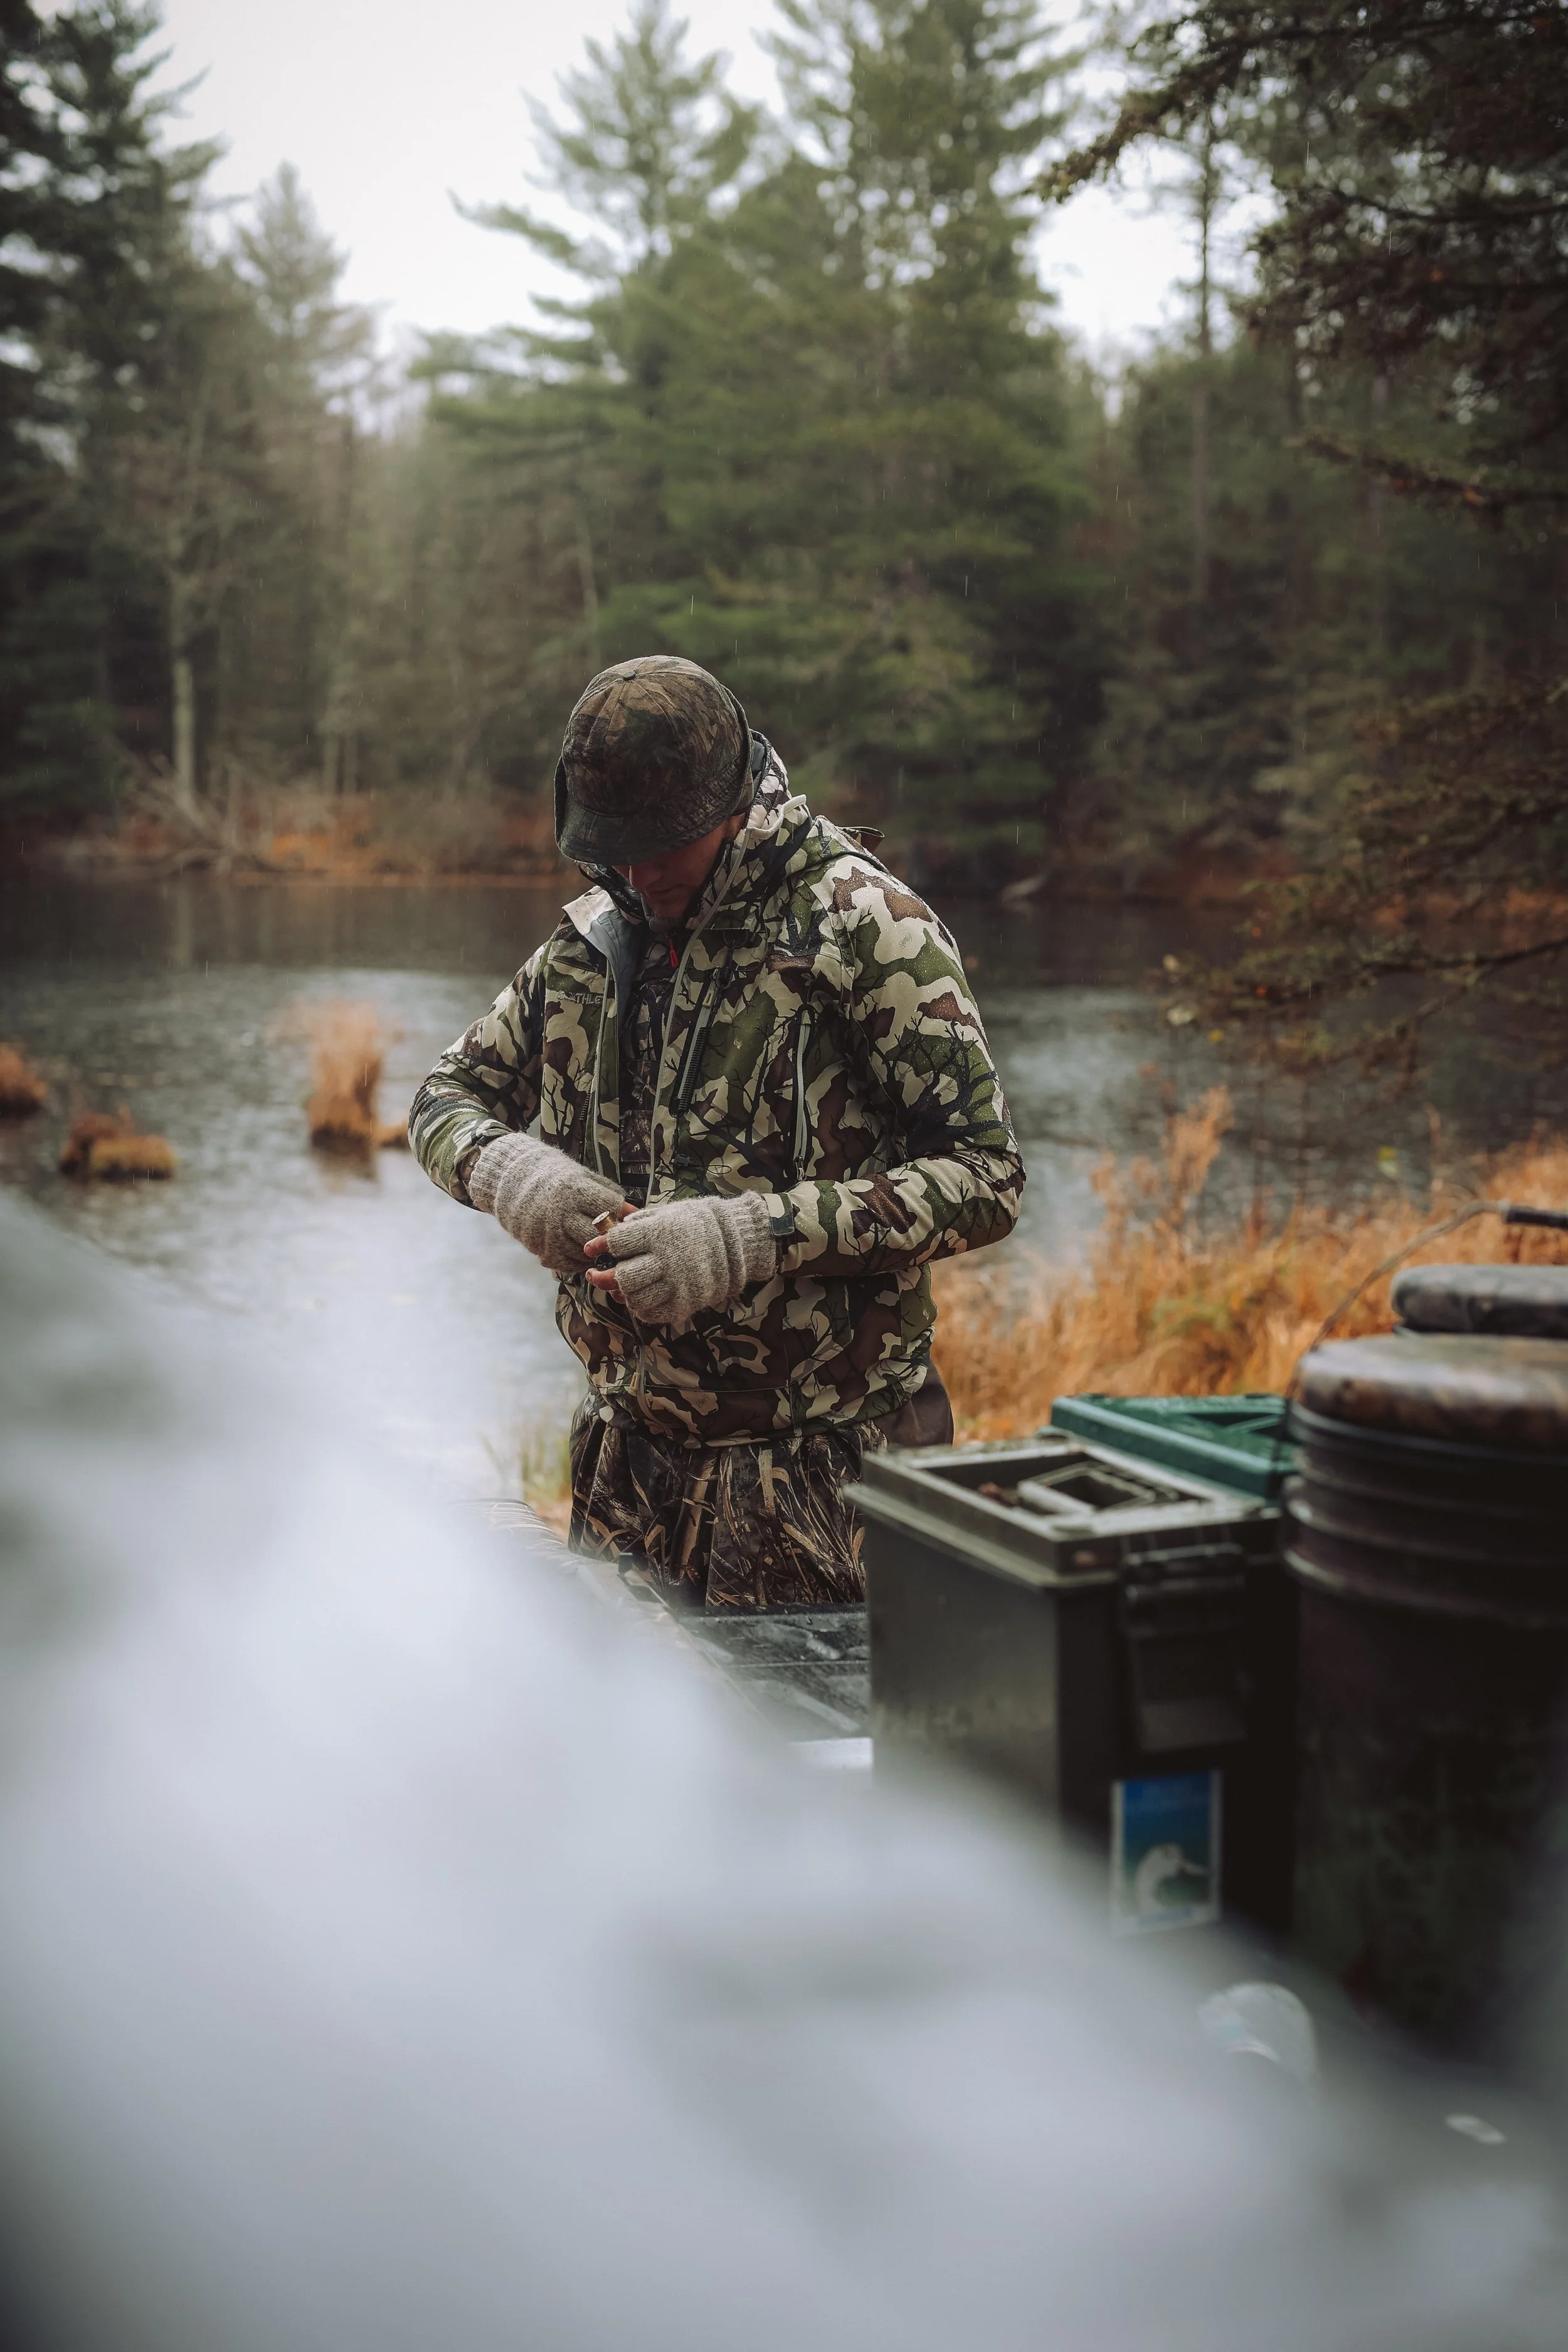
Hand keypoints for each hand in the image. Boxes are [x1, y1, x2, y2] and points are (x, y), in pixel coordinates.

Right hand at [468, 1132, 626, 1273]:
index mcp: (574, 1190)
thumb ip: (607, 1193)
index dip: (623, 1214)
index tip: (628, 1217)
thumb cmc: (553, 1177)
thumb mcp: (581, 1176)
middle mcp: (562, 1213)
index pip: (610, 1207)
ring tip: (599, 1244)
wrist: (511, 1181)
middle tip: (618, 1238)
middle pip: (599, 1235)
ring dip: (597, 1251)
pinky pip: (569, 1264)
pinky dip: (580, 1261)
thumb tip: (634, 1212)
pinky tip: (582, 1250)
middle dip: (611, 1238)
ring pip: (586, 1252)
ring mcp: (550, 1233)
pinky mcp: (542, 1248)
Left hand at [583, 1191, 775, 1328]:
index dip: (602, 1246)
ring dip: (623, 1294)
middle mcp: (668, 1260)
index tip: (594, 1249)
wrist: (736, 1241)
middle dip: (606, 1276)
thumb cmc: (696, 1223)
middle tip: (597, 1275)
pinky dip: (640, 1308)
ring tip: (623, 1287)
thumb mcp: (666, 1213)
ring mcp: (679, 1284)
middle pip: (623, 1276)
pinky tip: (640, 1298)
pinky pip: (652, 1313)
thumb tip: (600, 1240)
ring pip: (635, 1298)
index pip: (617, 1243)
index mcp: (660, 1233)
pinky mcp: (686, 1303)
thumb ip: (634, 1224)